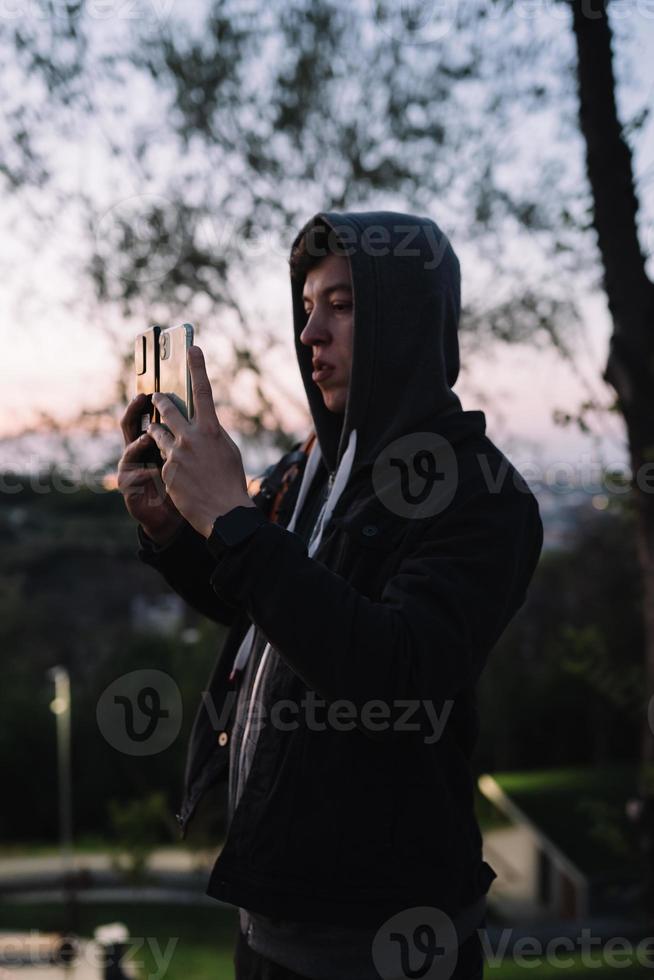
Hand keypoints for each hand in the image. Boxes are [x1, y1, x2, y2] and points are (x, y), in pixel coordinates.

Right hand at [117, 393, 184, 543]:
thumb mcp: (189, 458)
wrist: (172, 518)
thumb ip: (189, 439)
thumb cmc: (182, 485)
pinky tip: (152, 473)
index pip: (147, 417)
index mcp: (152, 442)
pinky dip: (144, 475)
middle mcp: (137, 453)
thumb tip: (202, 413)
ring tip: (148, 438)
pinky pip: (132, 479)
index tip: (156, 385)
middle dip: (134, 411)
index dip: (149, 401)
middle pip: (130, 426)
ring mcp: (130, 470)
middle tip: (143, 398)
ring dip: (138, 444)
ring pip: (129, 452)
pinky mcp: (129, 490)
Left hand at [147, 346, 255, 538]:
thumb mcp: (228, 452)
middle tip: (155, 396)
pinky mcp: (166, 470)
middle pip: (167, 410)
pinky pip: (162, 458)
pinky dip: (167, 461)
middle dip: (160, 401)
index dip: (197, 367)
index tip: (192, 348)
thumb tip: (203, 425)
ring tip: (161, 435)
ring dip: (158, 432)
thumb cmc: (231, 483)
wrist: (223, 514)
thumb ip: (213, 435)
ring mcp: (176, 454)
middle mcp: (192, 437)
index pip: (203, 391)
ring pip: (158, 433)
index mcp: (212, 430)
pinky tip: (179, 475)